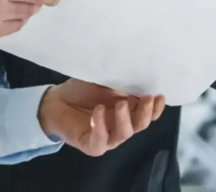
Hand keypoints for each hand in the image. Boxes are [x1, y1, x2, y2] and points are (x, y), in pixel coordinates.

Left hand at [38, 80, 165, 155]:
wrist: (56, 101)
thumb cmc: (82, 90)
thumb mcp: (102, 81)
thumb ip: (118, 81)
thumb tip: (135, 70)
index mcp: (128, 111)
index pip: (148, 114)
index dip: (155, 108)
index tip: (159, 95)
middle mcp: (121, 125)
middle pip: (140, 125)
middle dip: (145, 112)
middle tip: (145, 98)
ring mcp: (108, 138)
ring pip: (124, 134)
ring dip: (125, 119)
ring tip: (120, 104)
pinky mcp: (92, 145)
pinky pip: (100, 141)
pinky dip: (101, 127)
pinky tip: (98, 112)